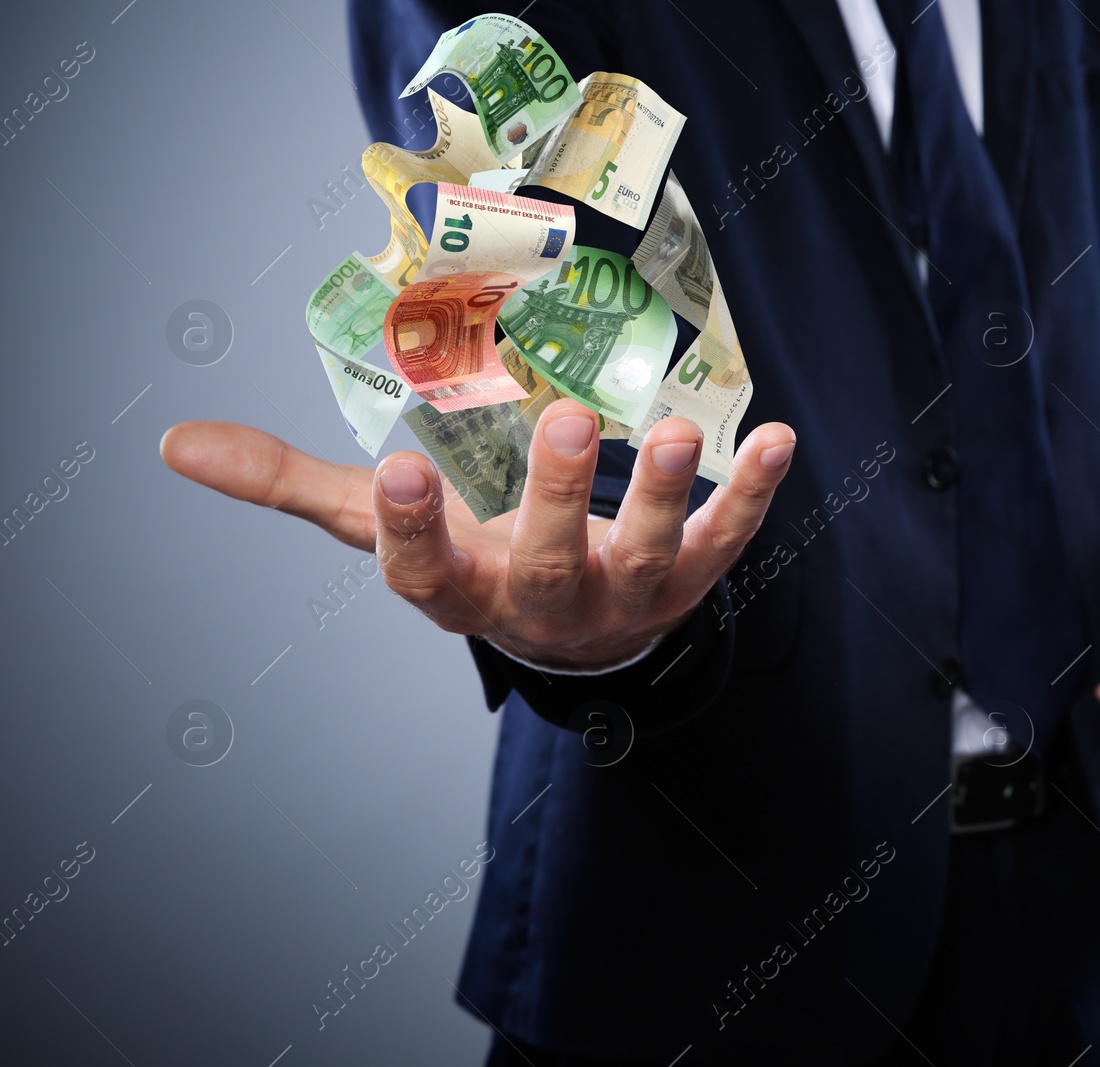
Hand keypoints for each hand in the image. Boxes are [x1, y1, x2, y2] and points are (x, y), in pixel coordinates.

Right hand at [160, 399, 795, 669]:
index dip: (411, 534)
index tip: (397, 476)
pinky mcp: (688, 579)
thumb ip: (294, 486)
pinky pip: (726, 543)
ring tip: (681, 431)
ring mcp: (625, 597)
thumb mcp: (389, 535)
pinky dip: (751, 497)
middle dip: (563, 503)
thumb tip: (176, 445)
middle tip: (573, 426)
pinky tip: (776, 440)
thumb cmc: (476, 564)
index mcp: (463, 591)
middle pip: (549, 565)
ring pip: (647, 555)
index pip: (425, 576)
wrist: (578, 638)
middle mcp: (544, 603)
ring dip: (668, 496)